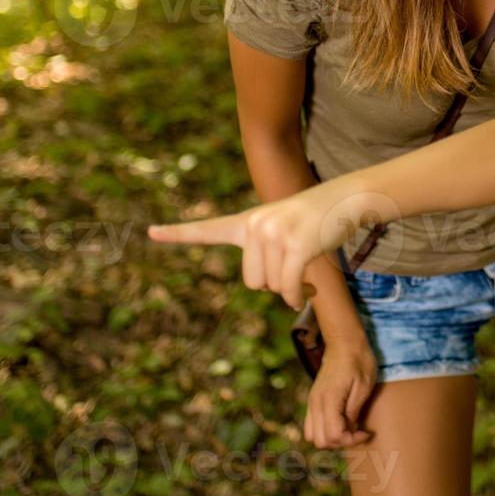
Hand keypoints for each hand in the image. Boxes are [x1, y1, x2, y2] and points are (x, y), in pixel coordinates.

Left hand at [147, 187, 366, 309]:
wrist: (344, 200)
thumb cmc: (315, 221)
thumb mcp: (284, 231)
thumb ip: (268, 255)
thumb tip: (281, 293)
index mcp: (247, 222)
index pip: (207, 229)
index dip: (178, 233)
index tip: (150, 232)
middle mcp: (255, 226)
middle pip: (252, 282)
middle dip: (273, 286)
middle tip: (293, 273)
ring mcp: (274, 234)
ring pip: (271, 286)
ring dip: (291, 290)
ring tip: (306, 273)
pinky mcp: (294, 245)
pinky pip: (288, 287)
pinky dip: (298, 296)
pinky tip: (309, 290)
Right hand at [304, 340, 377, 448]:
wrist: (344, 342)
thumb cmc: (359, 361)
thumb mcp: (363, 386)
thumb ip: (353, 411)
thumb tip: (349, 430)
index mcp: (329, 399)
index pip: (333, 435)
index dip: (350, 440)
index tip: (365, 432)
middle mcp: (316, 403)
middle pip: (320, 440)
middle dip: (340, 441)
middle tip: (357, 430)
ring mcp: (312, 401)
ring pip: (312, 436)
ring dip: (331, 438)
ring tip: (348, 427)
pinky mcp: (313, 399)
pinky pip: (312, 425)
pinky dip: (324, 430)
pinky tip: (340, 421)